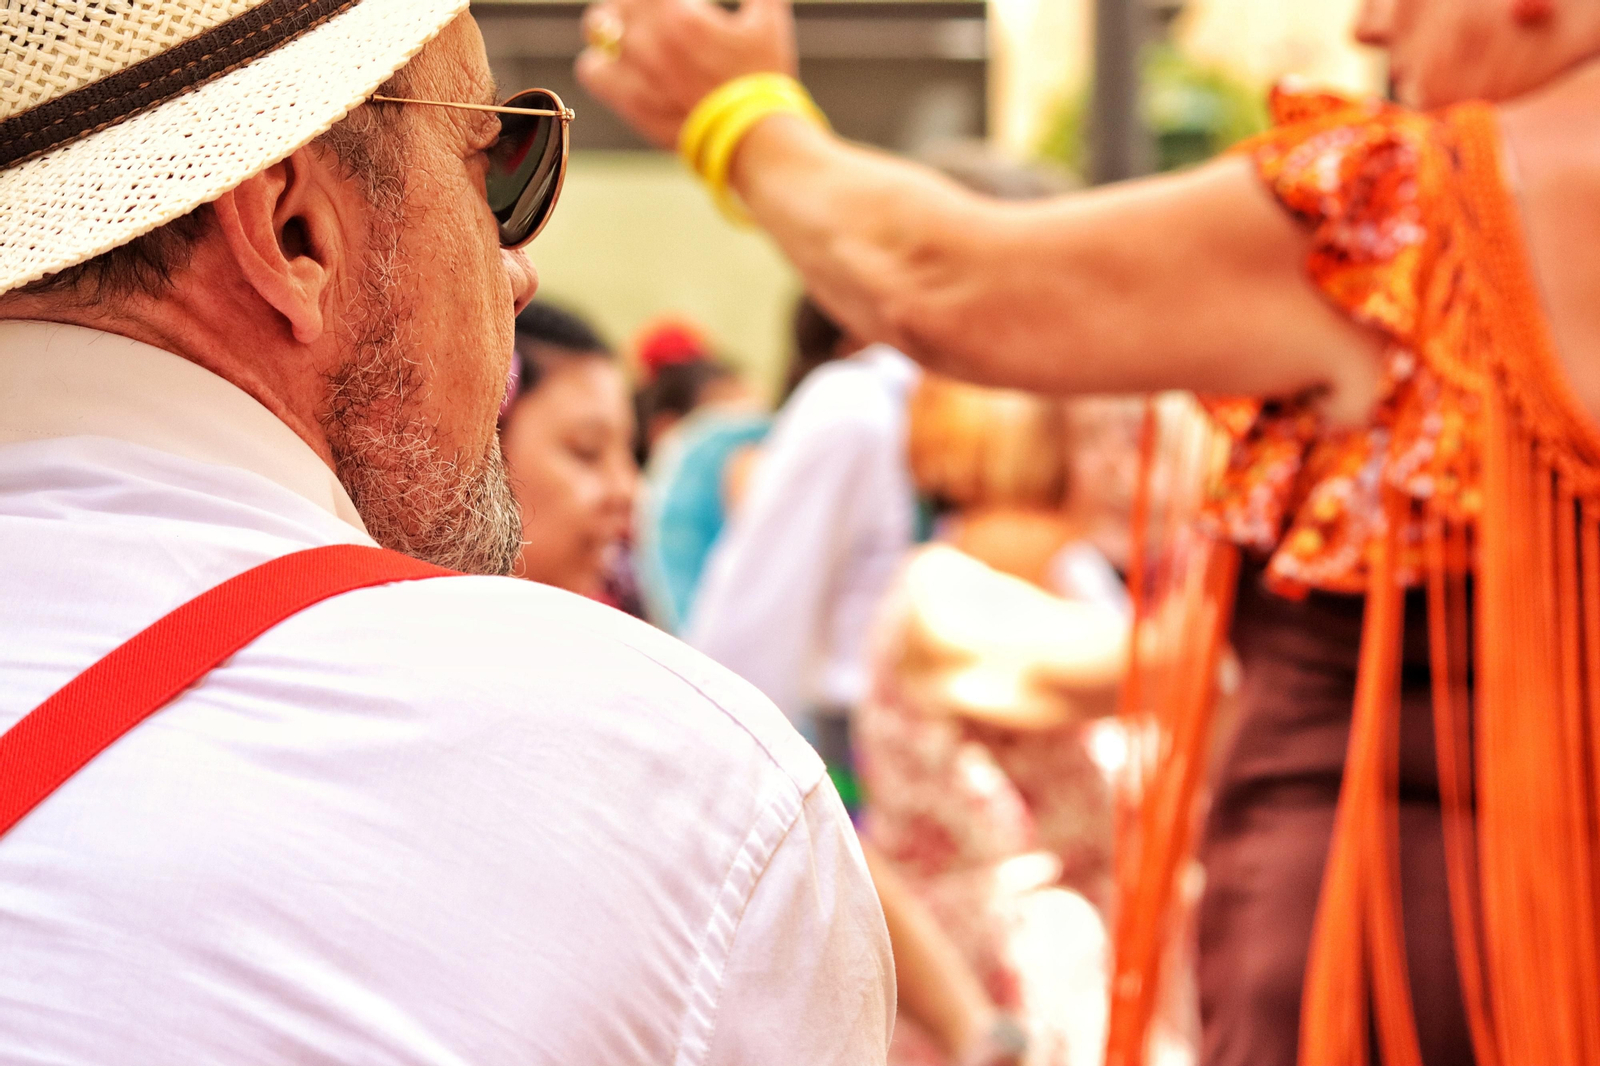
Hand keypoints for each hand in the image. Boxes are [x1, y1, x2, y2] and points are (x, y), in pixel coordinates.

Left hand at [576, 0, 797, 148]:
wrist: (755, 139)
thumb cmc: (762, 78)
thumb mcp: (768, 21)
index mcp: (679, 14)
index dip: (667, 0)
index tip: (680, 6)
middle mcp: (650, 40)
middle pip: (619, 2)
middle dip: (638, 3)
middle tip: (658, 13)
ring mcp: (635, 73)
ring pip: (598, 29)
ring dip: (612, 26)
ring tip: (632, 33)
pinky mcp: (629, 103)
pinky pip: (591, 72)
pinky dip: (602, 63)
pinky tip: (620, 65)